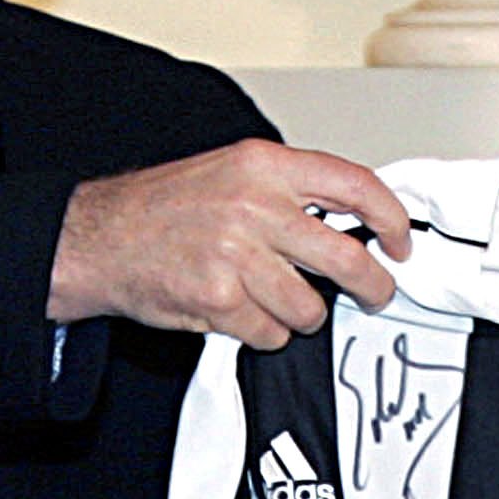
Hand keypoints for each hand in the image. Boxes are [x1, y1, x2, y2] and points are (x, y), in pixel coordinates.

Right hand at [49, 140, 412, 348]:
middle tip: (374, 294)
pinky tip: (241, 313)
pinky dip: (263, 333)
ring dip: (301, 316)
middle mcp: (255, 205)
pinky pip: (270, 333)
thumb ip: (290, 189)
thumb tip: (354, 218)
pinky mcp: (218, 298)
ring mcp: (236, 254)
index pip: (356, 187)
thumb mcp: (232, 172)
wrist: (97, 237)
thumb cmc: (163, 208)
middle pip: (347, 258)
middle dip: (372, 286)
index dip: (392, 219)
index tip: (400, 241)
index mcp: (265, 165)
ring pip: (309, 307)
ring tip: (275, 301)